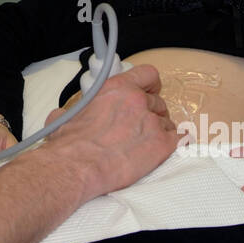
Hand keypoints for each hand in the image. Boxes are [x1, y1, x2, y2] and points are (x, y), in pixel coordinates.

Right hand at [46, 64, 180, 200]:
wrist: (76, 167)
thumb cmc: (70, 145)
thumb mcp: (67, 114)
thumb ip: (78, 109)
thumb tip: (64, 114)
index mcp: (116, 88)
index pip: (147, 75)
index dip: (150, 85)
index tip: (150, 91)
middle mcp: (137, 100)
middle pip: (158, 102)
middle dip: (151, 114)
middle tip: (140, 128)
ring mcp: (151, 122)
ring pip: (167, 122)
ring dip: (159, 132)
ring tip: (145, 145)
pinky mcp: (161, 144)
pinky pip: (179, 139)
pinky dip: (172, 144)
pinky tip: (160, 151)